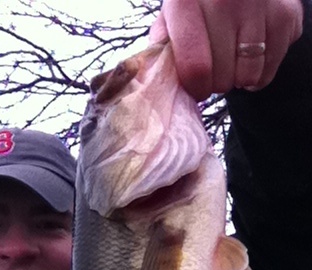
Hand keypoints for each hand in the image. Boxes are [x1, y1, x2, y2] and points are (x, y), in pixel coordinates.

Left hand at [149, 0, 303, 99]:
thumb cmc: (201, 1)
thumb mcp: (175, 13)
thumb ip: (163, 43)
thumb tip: (154, 76)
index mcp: (187, 1)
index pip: (195, 67)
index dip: (196, 89)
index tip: (196, 89)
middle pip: (221, 77)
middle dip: (216, 84)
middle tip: (215, 70)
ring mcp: (259, 6)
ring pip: (247, 76)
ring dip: (238, 79)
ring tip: (232, 62)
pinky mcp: (286, 15)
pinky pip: (269, 69)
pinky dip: (260, 72)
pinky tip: (252, 55)